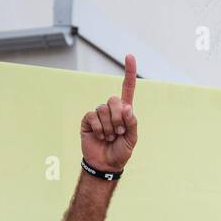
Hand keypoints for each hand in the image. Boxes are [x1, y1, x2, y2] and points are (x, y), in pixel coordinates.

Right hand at [80, 54, 138, 172]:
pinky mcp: (88, 120)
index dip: (129, 72)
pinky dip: (98, 128)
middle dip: (118, 118)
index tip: (129, 56)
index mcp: (125, 111)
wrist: (105, 164)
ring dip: (108, 127)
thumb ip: (132, 124)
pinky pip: (92, 116)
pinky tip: (99, 136)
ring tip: (109, 137)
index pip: (128, 88)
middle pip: (114, 100)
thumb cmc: (120, 151)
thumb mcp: (132, 140)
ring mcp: (99, 114)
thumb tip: (127, 108)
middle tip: (119, 132)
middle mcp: (111, 109)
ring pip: (103, 109)